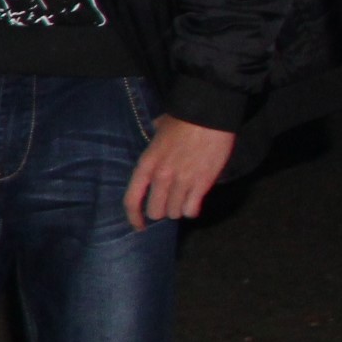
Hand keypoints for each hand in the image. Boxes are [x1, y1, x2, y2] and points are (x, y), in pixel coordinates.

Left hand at [124, 114, 235, 229]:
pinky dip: (193, 210)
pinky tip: (195, 203)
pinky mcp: (202, 183)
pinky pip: (192, 209)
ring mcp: (182, 181)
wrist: (209, 115)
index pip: (132, 200)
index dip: (134, 217)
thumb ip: (154, 141)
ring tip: (184, 200)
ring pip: (175, 213)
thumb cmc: (183, 120)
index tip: (139, 226)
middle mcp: (161, 177)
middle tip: (169, 203)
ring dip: (179, 209)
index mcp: (146, 164)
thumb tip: (155, 138)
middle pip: (156, 211)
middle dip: (162, 210)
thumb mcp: (158, 130)